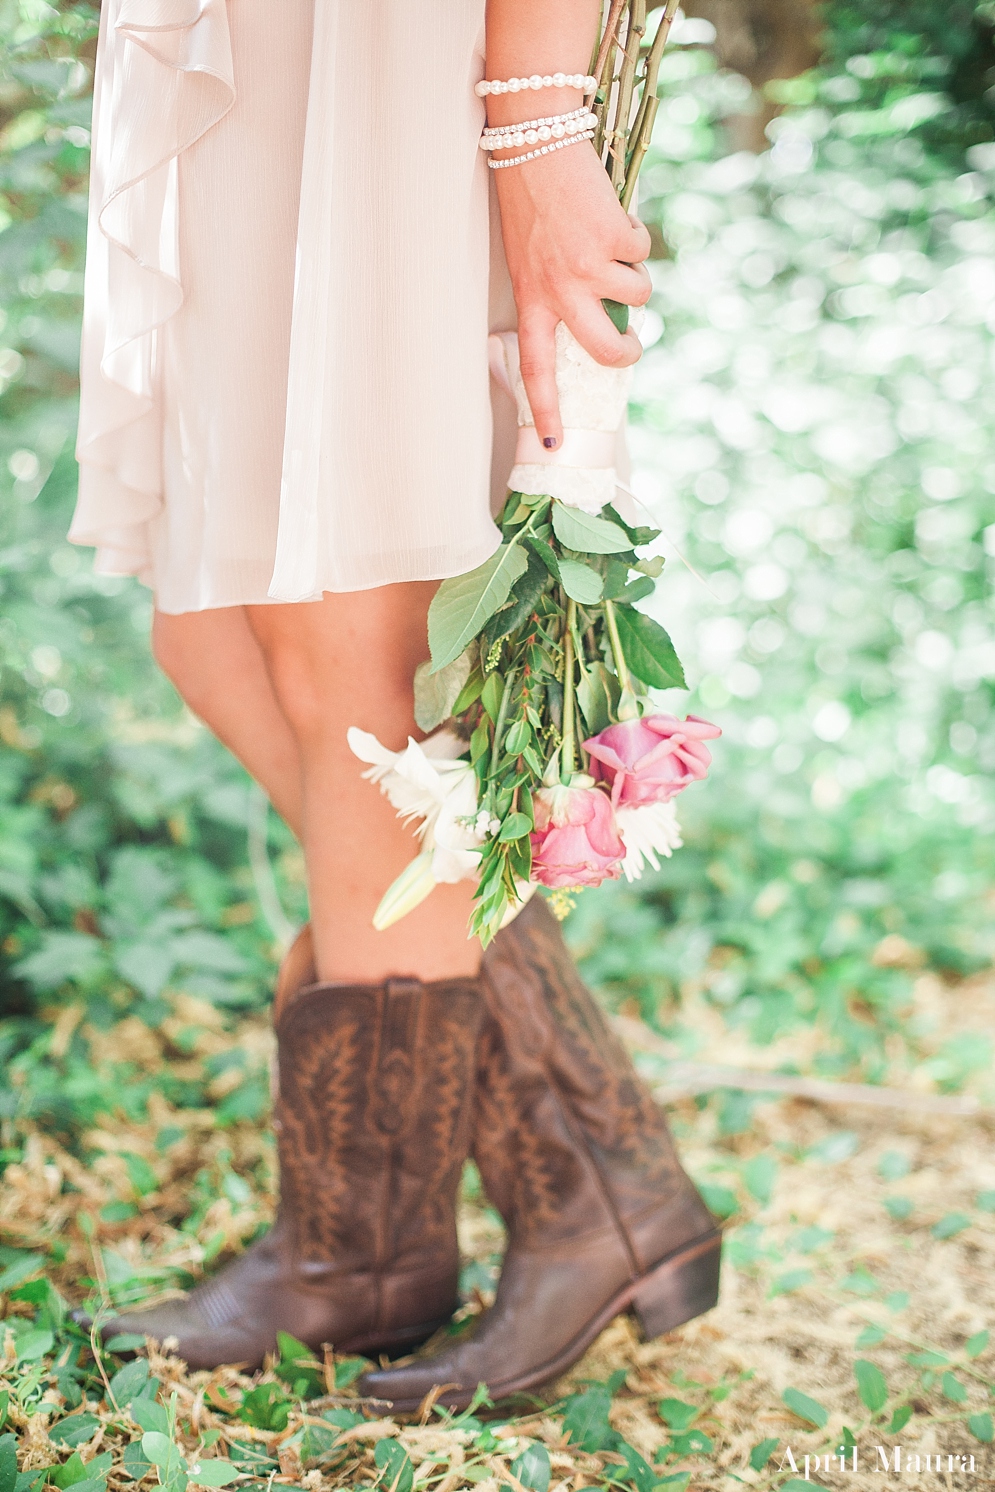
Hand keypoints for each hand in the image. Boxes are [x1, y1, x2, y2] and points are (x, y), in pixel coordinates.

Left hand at [494, 141, 651, 448]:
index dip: (548, 411)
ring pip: (640, 295)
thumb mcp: (531, 260)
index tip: (554, 446)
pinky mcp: (615, 239)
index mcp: (532, 301)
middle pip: (607, 351)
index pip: (538, 371)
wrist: (536, 141)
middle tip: (631, 344)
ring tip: (610, 244)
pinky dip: (636, 234)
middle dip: (628, 353)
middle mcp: (560, 292)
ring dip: (636, 271)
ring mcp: (589, 267)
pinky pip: (643, 251)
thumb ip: (557, 296)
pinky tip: (610, 214)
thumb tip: (607, 322)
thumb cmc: (533, 203)